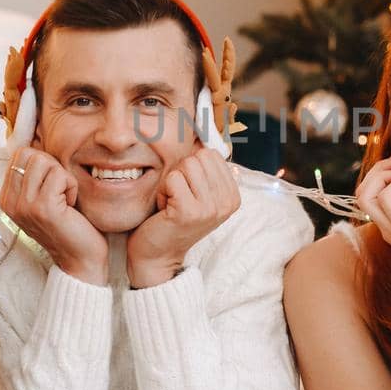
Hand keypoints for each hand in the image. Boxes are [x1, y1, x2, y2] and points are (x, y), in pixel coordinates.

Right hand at [0, 147, 108, 284]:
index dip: (45, 164)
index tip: (52, 189)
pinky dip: (72, 186)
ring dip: (63, 178)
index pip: (21, 154)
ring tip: (65, 200)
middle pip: (30, 153)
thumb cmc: (69, 225)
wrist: (80, 259)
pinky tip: (71, 206)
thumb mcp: (44, 197)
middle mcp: (9, 202)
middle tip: (60, 192)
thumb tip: (36, 139)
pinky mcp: (42, 208)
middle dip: (53, 167)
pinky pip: (60, 175)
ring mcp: (23, 206)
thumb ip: (35, 175)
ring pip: (44, 161)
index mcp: (7, 198)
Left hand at [127, 147, 240, 287]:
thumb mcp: (197, 192)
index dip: (192, 168)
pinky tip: (165, 210)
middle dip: (180, 173)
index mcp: (233, 195)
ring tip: (172, 204)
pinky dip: (163, 191)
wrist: (157, 254)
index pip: (210, 154)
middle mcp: (227, 202)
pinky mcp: (190, 212)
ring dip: (170, 182)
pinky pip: (172, 179)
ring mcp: (210, 208)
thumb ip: (205, 169)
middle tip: (178, 198)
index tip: (189, 193)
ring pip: (185, 165)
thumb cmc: (173, 217)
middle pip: (198, 157)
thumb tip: (203, 136)